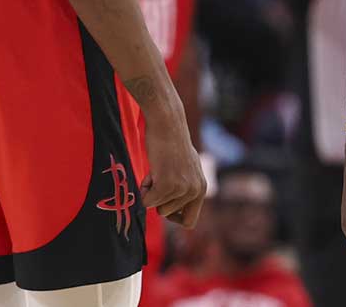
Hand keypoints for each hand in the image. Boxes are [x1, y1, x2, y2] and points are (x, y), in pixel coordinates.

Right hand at [141, 104, 207, 227]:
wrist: (167, 123)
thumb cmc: (172, 143)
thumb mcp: (187, 168)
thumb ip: (185, 187)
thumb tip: (175, 209)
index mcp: (202, 188)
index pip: (189, 221)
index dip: (173, 217)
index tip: (163, 204)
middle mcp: (196, 191)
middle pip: (167, 214)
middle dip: (158, 199)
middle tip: (160, 176)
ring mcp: (183, 189)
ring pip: (157, 208)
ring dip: (151, 191)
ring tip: (157, 170)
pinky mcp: (168, 185)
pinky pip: (147, 202)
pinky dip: (144, 189)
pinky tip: (152, 170)